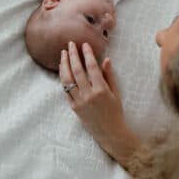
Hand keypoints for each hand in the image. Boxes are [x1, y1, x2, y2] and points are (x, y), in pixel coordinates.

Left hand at [59, 42, 139, 164]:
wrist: (110, 133)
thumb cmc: (116, 112)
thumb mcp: (116, 93)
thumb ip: (109, 76)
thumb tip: (106, 59)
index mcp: (101, 90)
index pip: (92, 67)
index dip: (87, 54)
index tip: (84, 44)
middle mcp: (89, 95)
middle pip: (77, 70)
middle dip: (73, 55)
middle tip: (70, 44)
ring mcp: (79, 101)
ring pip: (68, 79)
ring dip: (64, 65)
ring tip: (63, 54)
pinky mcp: (74, 107)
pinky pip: (66, 90)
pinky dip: (63, 78)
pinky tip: (63, 69)